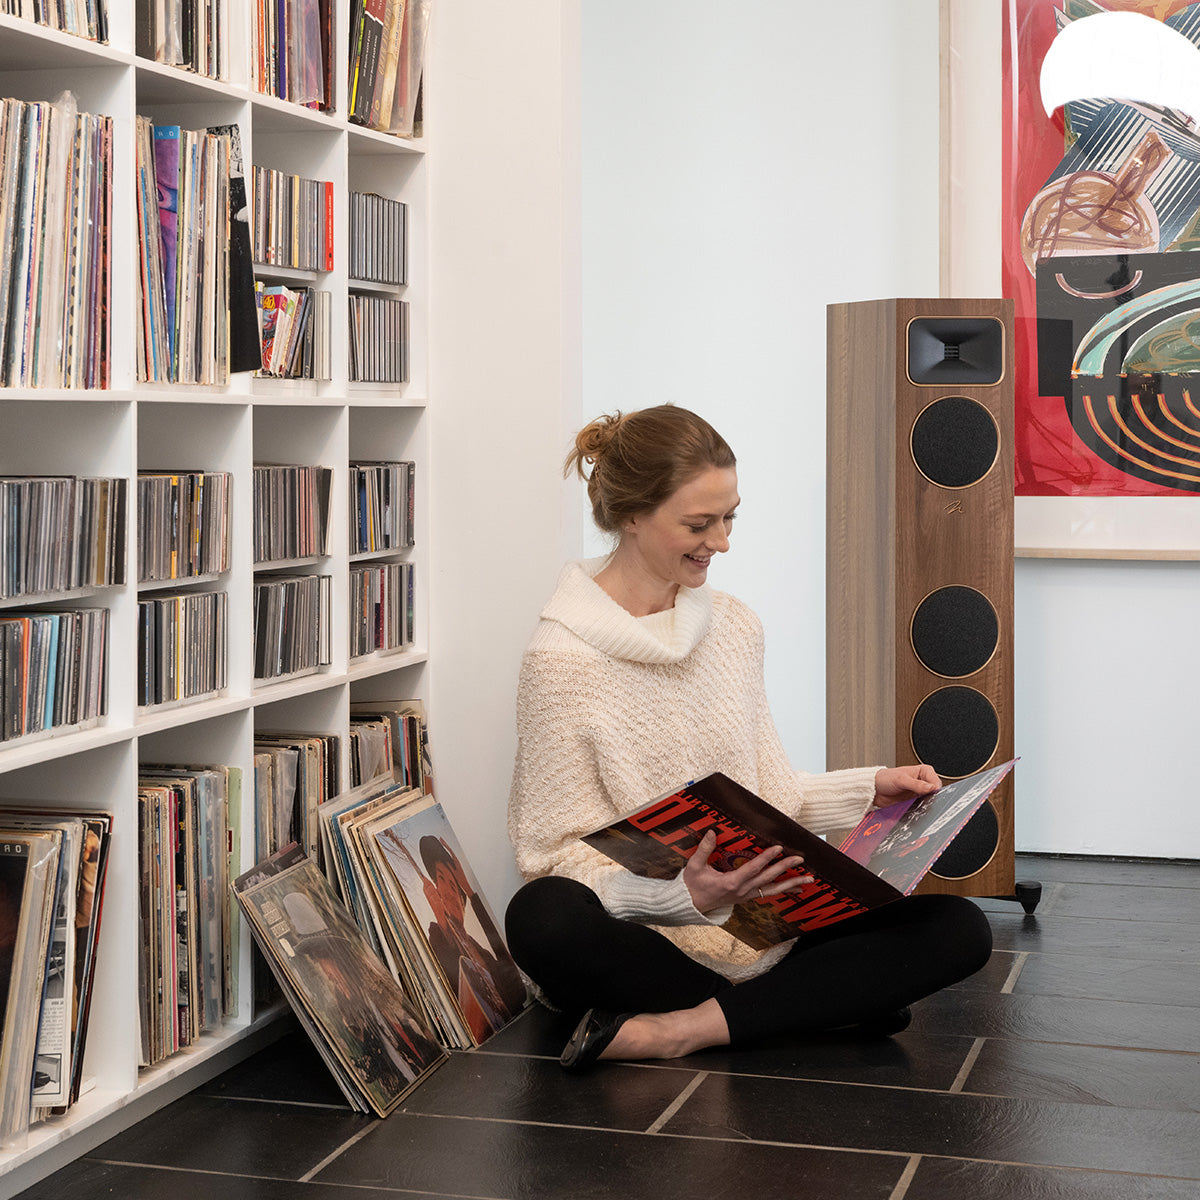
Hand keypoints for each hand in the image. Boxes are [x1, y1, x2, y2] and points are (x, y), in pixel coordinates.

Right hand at [682, 830, 813, 914]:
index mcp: (731, 882)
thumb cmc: (692, 885)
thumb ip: (704, 849)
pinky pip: (768, 894)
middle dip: (785, 868)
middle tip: (800, 859)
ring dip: (791, 884)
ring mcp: (746, 896)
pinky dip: (783, 891)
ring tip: (808, 880)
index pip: (753, 868)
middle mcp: (742, 891)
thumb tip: (712, 832)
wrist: (690, 905)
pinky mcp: (747, 898)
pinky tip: (796, 889)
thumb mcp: (695, 866)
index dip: (766, 858)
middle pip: (768, 879)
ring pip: (773, 890)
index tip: (779, 848)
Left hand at [873, 764, 940, 807]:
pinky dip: (920, 809)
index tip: (929, 794)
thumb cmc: (885, 779)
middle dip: (931, 798)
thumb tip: (931, 788)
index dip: (934, 789)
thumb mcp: (901, 780)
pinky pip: (922, 807)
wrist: (875, 790)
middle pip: (935, 793)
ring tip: (917, 804)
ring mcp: (920, 793)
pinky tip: (915, 808)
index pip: (936, 782)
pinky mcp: (915, 802)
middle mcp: (923, 782)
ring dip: (926, 804)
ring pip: (930, 801)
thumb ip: (916, 784)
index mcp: (923, 772)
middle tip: (923, 801)